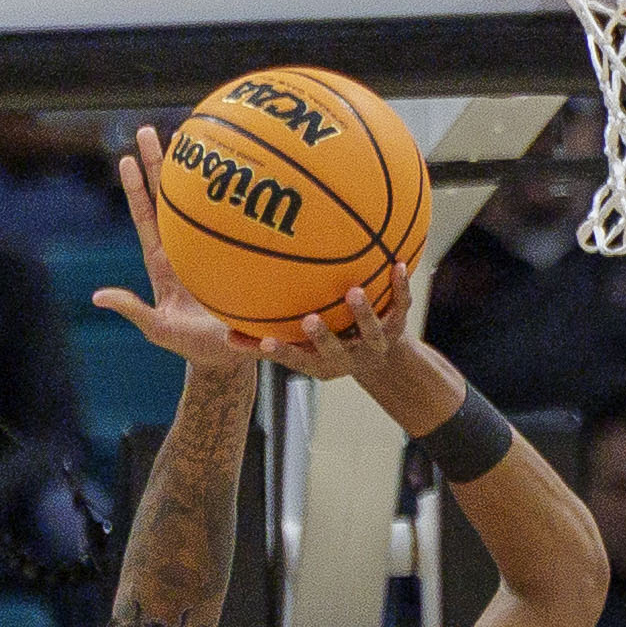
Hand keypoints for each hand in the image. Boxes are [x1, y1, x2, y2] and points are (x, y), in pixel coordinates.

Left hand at [95, 127, 271, 376]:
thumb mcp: (159, 330)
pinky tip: (242, 177)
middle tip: (149, 130)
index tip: (126, 158)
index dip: (136, 189)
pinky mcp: (230, 258)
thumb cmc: (193, 347)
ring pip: (198, 203)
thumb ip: (132, 310)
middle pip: (168, 198)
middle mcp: (183, 248)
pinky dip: (233, 199)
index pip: (146, 218)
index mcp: (164, 262)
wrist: (227, 357)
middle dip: (158, 164)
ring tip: (189, 136)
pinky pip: (231, 223)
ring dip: (192, 172)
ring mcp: (207, 251)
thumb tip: (98, 296)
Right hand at [260, 259, 416, 385]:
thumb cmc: (329, 343)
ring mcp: (375, 344)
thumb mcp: (300, 345)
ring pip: (371, 332)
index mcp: (322, 363)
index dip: (284, 354)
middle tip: (309, 320)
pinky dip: (400, 287)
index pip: (299, 361)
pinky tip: (398, 263)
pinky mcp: (398, 327)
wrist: (385, 356)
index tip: (267, 342)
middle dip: (323, 339)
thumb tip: (224, 332)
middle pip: (335, 353)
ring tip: (353, 290)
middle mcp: (349, 358)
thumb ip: (263, 338)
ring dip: (364, 313)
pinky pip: (401, 306)